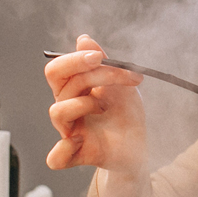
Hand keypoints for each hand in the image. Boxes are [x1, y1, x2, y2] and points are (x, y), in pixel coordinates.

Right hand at [43, 35, 147, 192]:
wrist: (141, 143)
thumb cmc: (126, 112)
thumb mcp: (121, 83)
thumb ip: (103, 62)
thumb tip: (83, 39)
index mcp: (74, 88)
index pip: (59, 69)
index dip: (75, 59)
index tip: (100, 57)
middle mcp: (68, 107)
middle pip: (58, 82)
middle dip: (86, 72)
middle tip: (112, 72)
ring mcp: (70, 131)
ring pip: (58, 112)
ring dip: (84, 103)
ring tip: (104, 107)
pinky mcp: (78, 154)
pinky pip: (56, 158)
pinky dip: (63, 149)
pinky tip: (79, 140)